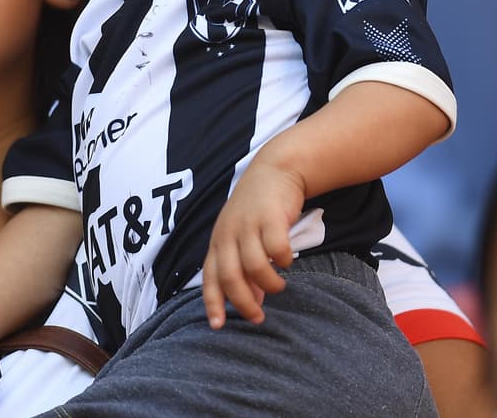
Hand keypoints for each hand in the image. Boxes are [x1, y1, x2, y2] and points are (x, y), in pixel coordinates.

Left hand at [201, 155, 305, 328]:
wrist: (275, 170)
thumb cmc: (258, 210)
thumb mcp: (243, 237)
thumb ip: (244, 267)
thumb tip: (253, 302)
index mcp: (218, 241)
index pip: (209, 277)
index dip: (212, 303)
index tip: (218, 326)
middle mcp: (227, 234)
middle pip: (229, 276)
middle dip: (242, 302)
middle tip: (258, 318)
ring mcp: (247, 225)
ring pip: (253, 266)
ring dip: (268, 284)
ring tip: (279, 287)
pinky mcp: (269, 217)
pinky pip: (276, 248)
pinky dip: (283, 260)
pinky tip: (287, 261)